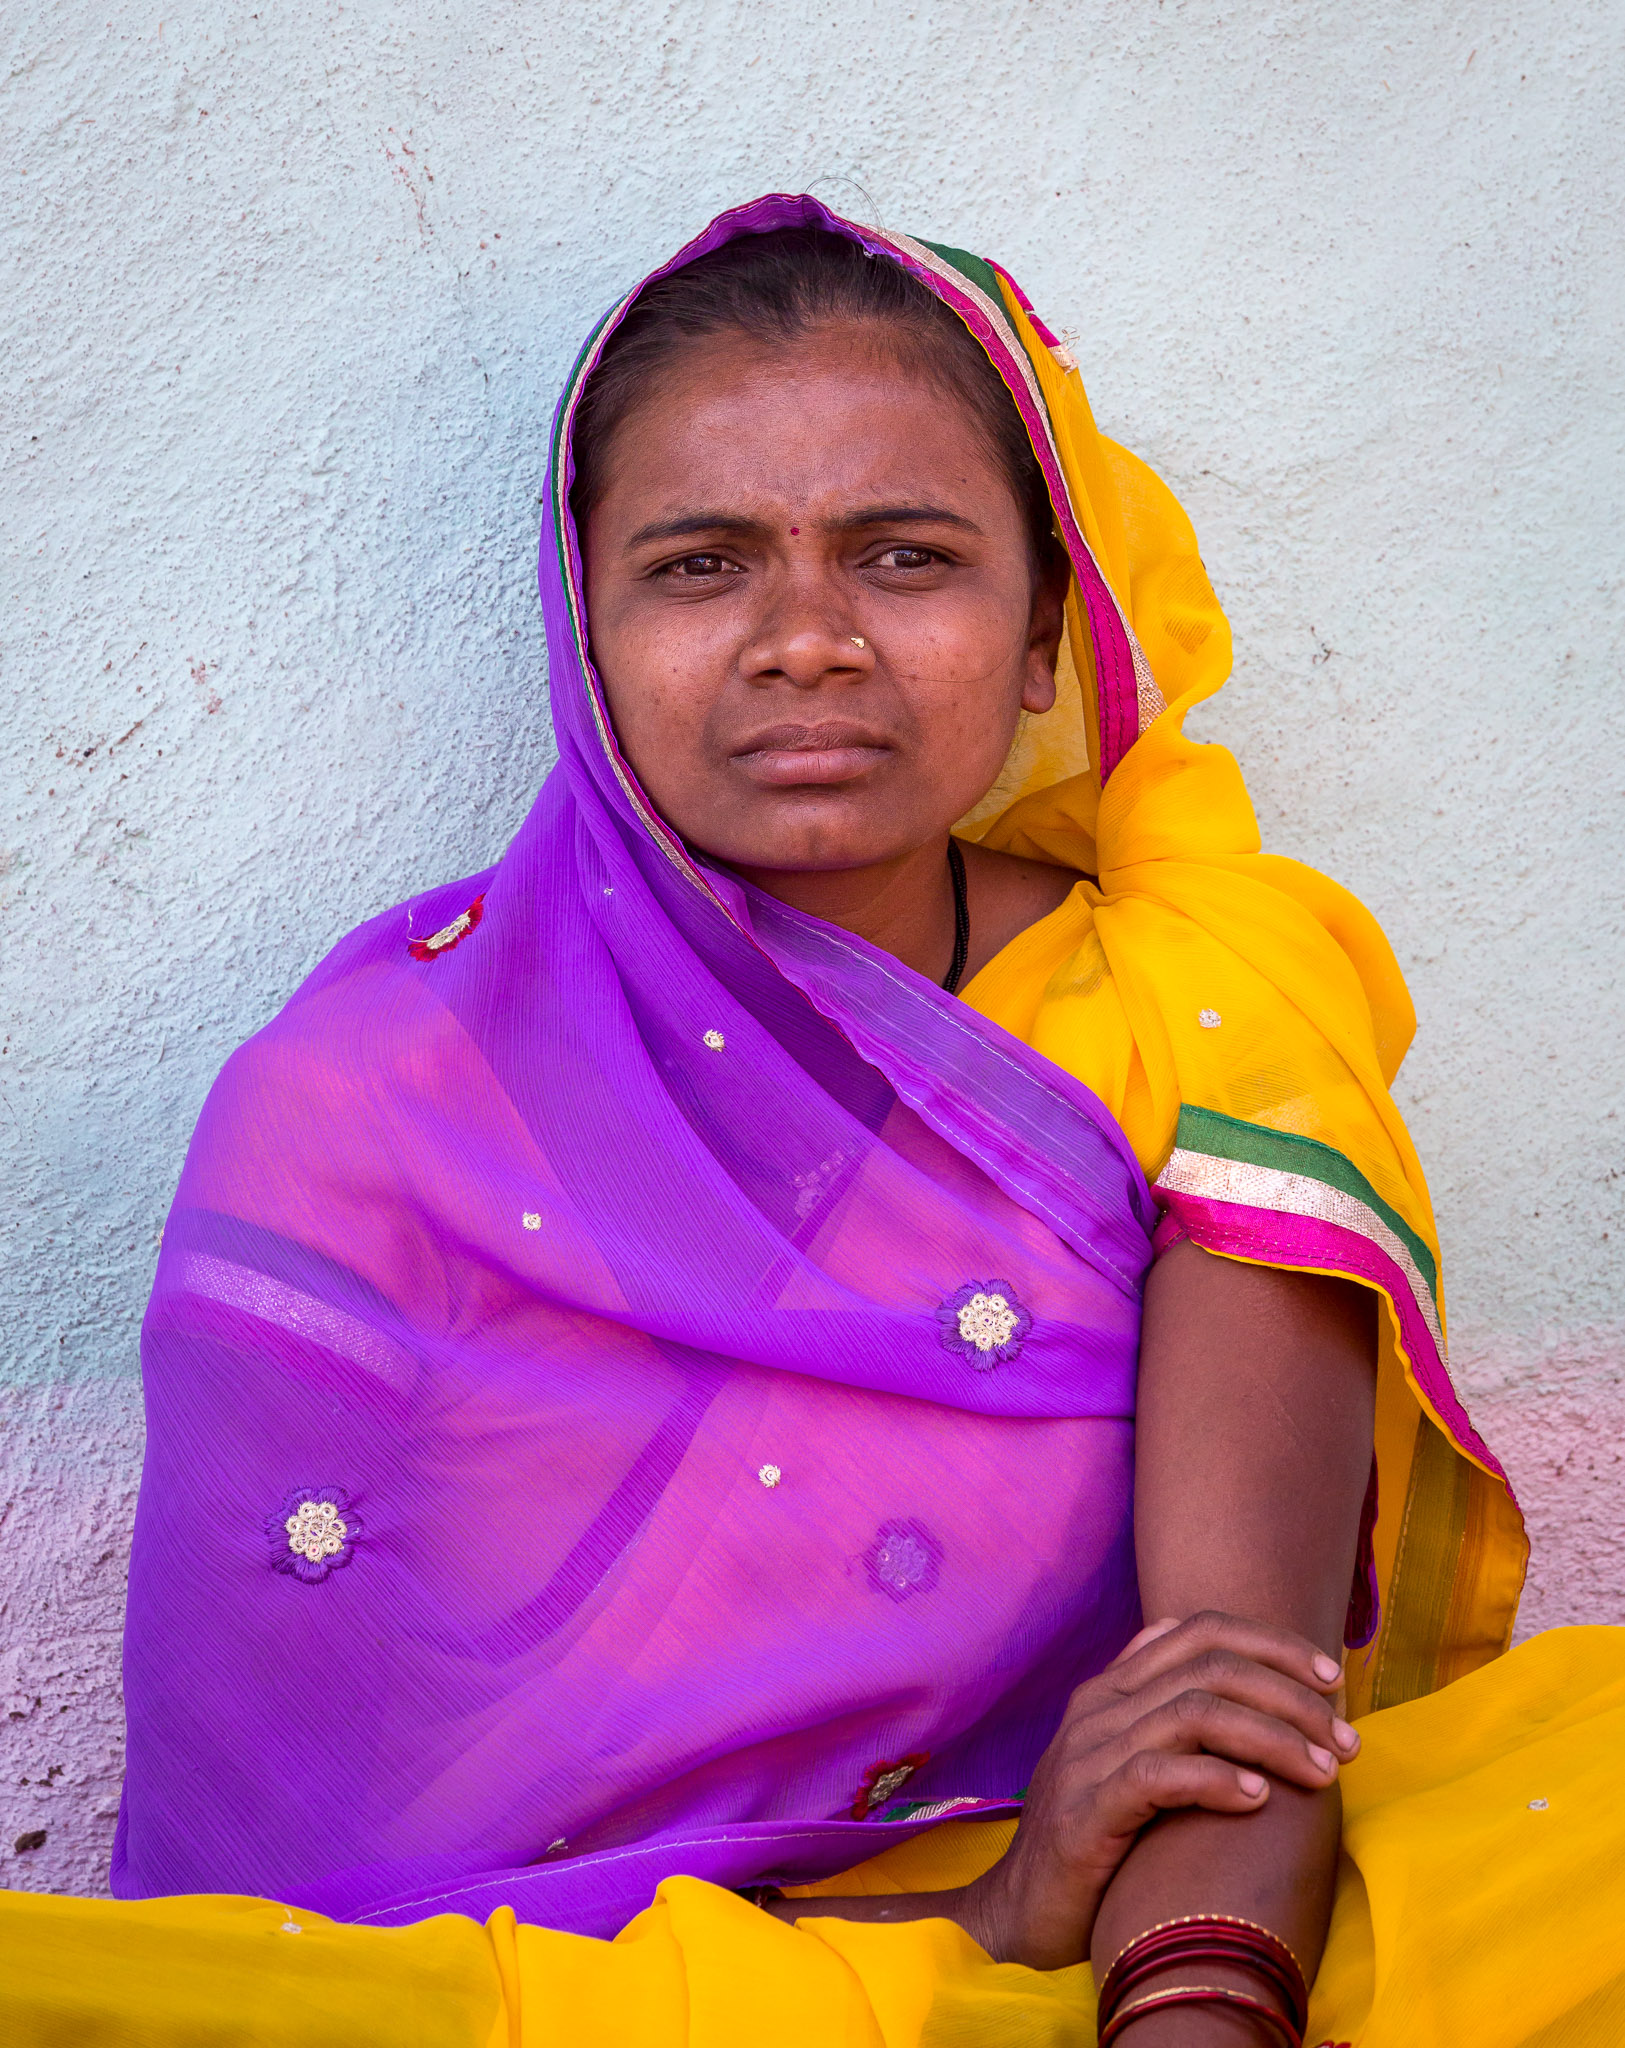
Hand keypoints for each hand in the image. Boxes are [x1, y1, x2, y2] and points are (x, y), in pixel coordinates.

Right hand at [956, 1610, 1358, 1969]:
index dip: (1272, 1643)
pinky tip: (1257, 1800)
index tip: (1332, 1678)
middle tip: (1344, 1742)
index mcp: (1114, 1688)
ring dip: (1271, 1738)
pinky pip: (1158, 1776)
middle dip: (1290, 1695)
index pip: (1201, 1629)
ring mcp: (1088, 1756)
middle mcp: (1100, 1708)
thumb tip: (1257, 1688)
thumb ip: (1178, 1720)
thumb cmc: (1099, 1840)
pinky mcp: (1085, 1812)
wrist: (1021, 1911)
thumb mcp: (1135, 1764)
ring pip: (1194, 1713)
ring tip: (1320, 1773)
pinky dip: (1216, 1780)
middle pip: (1210, 1666)